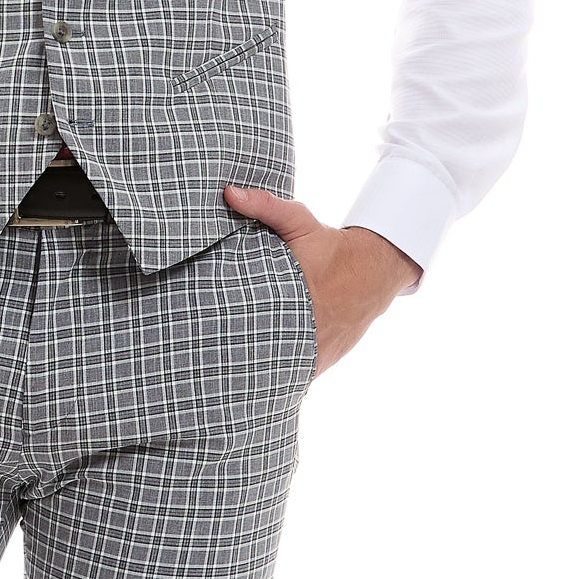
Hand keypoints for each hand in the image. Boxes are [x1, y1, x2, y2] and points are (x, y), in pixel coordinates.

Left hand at [223, 184, 420, 381]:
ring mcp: (315, 351)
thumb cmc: (328, 245)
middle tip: (207, 359)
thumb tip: (228, 193)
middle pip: (261, 354)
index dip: (228, 331)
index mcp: (292, 296)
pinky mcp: (323, 362)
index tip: (206, 334)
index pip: (252, 322)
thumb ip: (264, 206)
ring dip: (257, 372)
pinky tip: (255, 384)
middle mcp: (304, 330)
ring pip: (278, 371)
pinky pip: (295, 376)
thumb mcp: (298, 220)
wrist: (372, 271)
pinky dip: (278, 378)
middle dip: (236, 357)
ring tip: (225, 376)